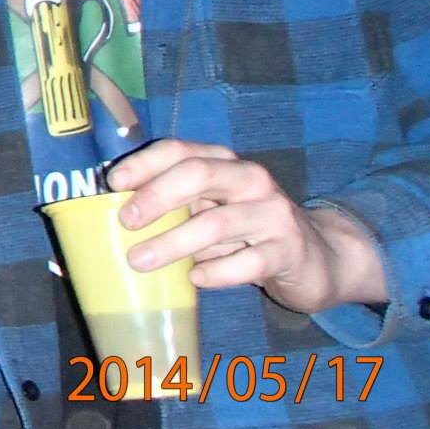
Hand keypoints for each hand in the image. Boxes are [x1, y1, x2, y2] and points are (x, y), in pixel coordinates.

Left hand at [108, 139, 386, 312]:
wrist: (318, 258)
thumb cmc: (247, 232)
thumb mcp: (212, 209)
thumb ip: (175, 207)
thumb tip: (111, 219)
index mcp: (226, 163)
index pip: (180, 150)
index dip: (144, 163)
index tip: (113, 183)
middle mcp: (251, 180)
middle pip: (198, 174)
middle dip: (156, 197)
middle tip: (125, 222)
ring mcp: (273, 214)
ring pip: (218, 223)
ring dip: (173, 243)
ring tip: (140, 260)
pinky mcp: (289, 252)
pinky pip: (248, 262)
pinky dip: (216, 271)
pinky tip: (194, 278)